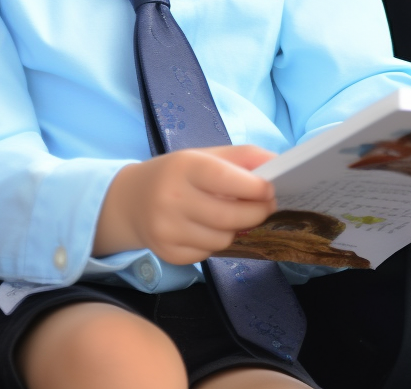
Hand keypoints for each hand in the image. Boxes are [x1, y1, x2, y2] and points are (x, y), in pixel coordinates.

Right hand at [95, 145, 276, 263]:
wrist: (130, 201)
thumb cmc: (178, 173)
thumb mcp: (207, 155)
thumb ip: (244, 156)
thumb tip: (279, 163)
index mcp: (185, 167)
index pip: (224, 179)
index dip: (253, 187)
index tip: (271, 189)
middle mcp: (171, 199)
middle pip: (228, 216)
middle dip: (257, 213)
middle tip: (268, 206)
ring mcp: (166, 230)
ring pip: (222, 239)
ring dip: (237, 229)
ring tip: (234, 215)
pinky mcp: (167, 253)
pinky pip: (208, 254)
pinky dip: (217, 242)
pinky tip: (210, 228)